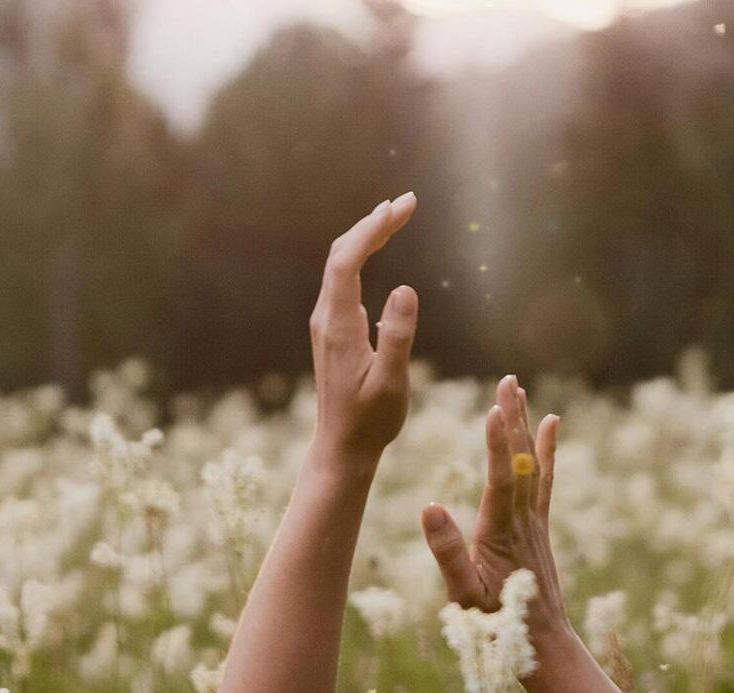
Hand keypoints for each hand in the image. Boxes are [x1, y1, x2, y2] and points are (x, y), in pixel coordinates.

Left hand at [309, 193, 417, 464]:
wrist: (342, 448)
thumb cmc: (370, 421)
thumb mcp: (390, 382)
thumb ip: (398, 336)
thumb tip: (406, 288)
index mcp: (338, 326)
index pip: (347, 261)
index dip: (372, 229)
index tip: (401, 207)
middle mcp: (326, 318)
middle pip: (341, 254)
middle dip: (372, 224)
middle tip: (407, 202)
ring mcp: (327, 324)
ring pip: (340, 265)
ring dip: (366, 236)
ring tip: (393, 214)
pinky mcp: (333, 331)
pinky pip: (343, 280)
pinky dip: (361, 256)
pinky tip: (375, 250)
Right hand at [421, 375, 569, 640]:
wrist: (546, 646)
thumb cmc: (497, 625)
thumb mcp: (464, 596)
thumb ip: (449, 553)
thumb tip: (429, 508)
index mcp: (500, 533)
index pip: (502, 479)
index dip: (498, 444)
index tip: (495, 408)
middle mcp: (523, 520)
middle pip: (520, 461)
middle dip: (512, 419)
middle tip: (508, 381)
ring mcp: (535, 520)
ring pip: (532, 464)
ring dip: (525, 425)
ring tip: (520, 390)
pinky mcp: (539, 525)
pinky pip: (545, 479)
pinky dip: (547, 449)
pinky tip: (550, 425)